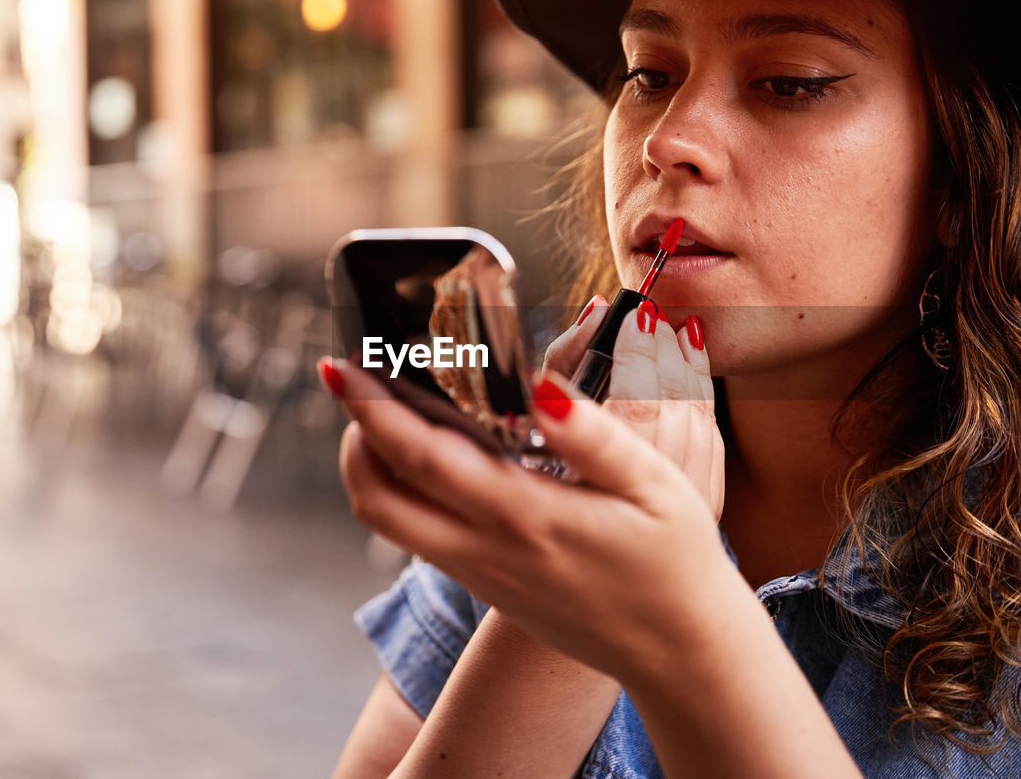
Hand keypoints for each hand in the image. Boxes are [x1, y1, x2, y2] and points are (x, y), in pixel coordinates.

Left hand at [322, 356, 734, 683]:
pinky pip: (421, 539)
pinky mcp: (488, 588)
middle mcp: (488, 551)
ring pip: (391, 525)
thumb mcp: (655, 485)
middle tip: (361, 390)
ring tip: (390, 418)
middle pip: (376, 501)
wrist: (679, 653)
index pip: (420, 456)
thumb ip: (592, 434)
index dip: (371, 408)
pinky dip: (404, 495)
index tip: (341, 367)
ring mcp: (482, 575)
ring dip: (372, 470)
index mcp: (525, 516)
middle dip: (352, 440)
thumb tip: (539, 387)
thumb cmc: (675, 562)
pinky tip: (436, 463)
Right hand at [545, 296, 723, 518]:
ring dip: (685, 363)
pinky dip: (703, 393)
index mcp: (601, 482)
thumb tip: (597, 310)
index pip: (634, 405)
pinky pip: (713, 436)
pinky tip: (692, 362)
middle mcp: (651, 500)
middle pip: (671, 404)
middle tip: (648, 316)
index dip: (636, 355)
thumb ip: (566, 362)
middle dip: (660, 350)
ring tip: (670, 331)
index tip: (632, 317)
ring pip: (698, 416)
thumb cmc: (549, 476)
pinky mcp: (707, 503)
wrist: (599, 544)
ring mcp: (686, 504)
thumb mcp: (539, 421)